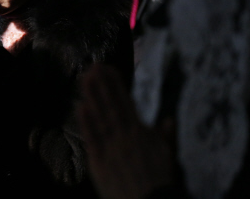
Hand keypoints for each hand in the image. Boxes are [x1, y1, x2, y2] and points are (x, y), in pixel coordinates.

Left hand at [77, 64, 175, 198]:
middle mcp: (125, 137)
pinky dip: (86, 123)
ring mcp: (111, 149)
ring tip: (85, 78)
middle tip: (93, 66)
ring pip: (100, 118)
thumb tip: (169, 120)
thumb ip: (164, 137)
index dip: (116, 85)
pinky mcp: (99, 163)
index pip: (126, 103)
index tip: (108, 68)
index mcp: (141, 134)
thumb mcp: (166, 156)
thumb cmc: (158, 182)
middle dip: (102, 85)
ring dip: (92, 97)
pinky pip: (92, 140)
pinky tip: (80, 107)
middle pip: (111, 106)